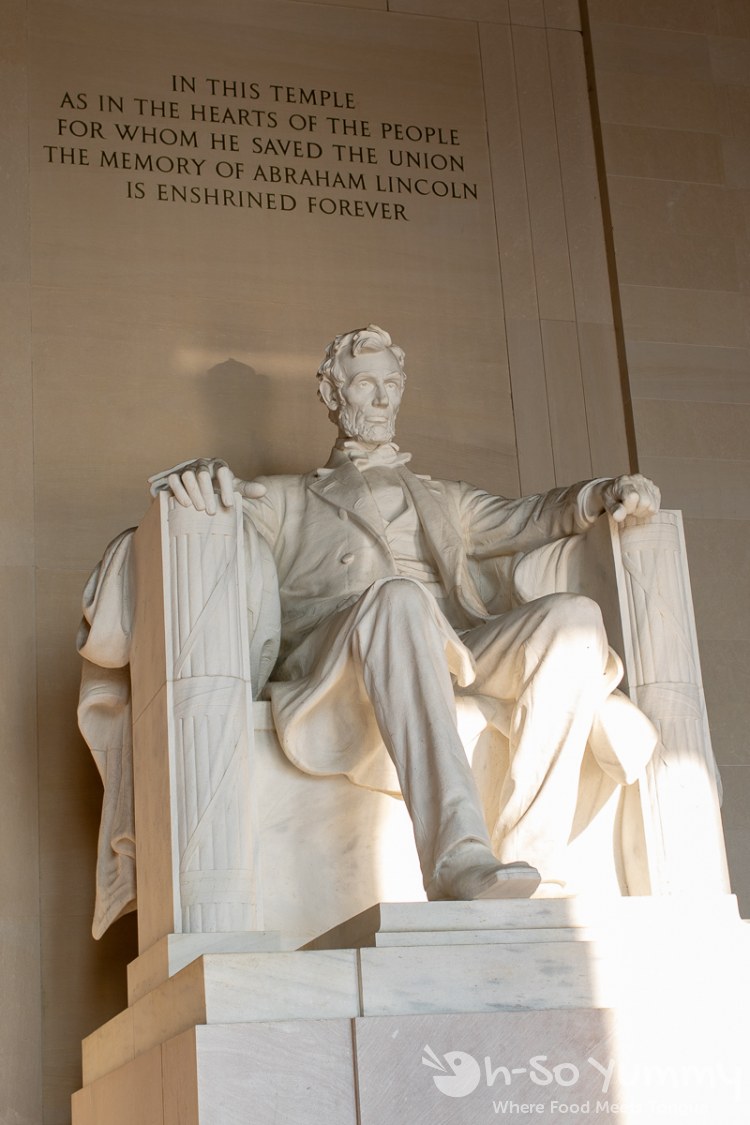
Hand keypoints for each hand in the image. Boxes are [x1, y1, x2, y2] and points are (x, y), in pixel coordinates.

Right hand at [147, 458, 266, 513]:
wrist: (198, 486)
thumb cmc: (219, 487)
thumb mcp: (233, 487)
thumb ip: (247, 489)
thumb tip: (263, 491)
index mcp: (219, 465)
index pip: (223, 472)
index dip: (226, 488)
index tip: (229, 505)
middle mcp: (203, 464)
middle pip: (203, 475)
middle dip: (207, 493)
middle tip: (211, 512)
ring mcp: (188, 469)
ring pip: (188, 476)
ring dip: (193, 492)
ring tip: (199, 509)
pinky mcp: (175, 475)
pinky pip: (174, 480)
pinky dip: (179, 491)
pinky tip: (185, 504)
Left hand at [601, 474, 660, 522]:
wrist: (614, 487)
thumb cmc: (611, 496)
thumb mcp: (607, 502)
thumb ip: (614, 509)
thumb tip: (619, 516)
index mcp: (624, 482)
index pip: (633, 497)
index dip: (628, 507)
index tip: (622, 508)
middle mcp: (638, 480)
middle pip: (645, 503)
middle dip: (636, 510)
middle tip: (628, 508)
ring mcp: (648, 483)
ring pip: (652, 506)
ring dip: (642, 511)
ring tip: (633, 506)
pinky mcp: (655, 489)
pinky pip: (656, 507)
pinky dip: (647, 510)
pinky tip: (640, 506)